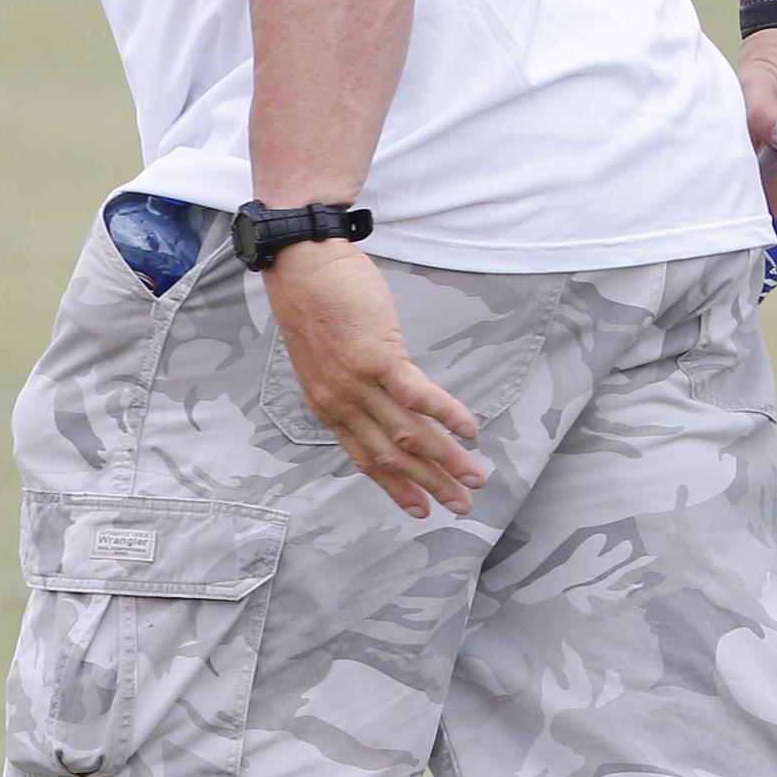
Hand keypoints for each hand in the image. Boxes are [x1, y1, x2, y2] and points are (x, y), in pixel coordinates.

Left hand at [264, 241, 489, 515]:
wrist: (300, 267)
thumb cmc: (316, 304)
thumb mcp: (324, 360)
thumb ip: (350, 387)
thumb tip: (381, 400)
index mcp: (329, 408)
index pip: (367, 460)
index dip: (397, 488)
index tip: (421, 509)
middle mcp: (343, 404)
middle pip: (393, 457)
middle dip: (431, 485)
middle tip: (462, 507)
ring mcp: (359, 382)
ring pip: (409, 433)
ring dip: (446, 460)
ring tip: (476, 477)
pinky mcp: (378, 354)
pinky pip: (416, 393)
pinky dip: (445, 414)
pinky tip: (471, 430)